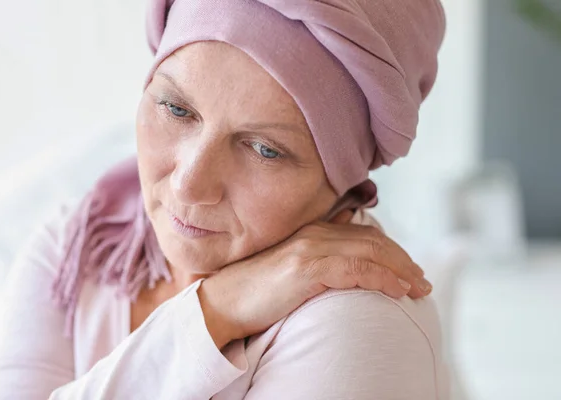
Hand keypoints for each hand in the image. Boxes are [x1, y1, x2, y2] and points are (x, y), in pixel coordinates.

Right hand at [198, 210, 431, 348]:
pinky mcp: (306, 268)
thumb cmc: (258, 292)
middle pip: (372, 240)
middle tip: (423, 282)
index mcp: (313, 232)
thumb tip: (346, 251)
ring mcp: (310, 248)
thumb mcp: (294, 270)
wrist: (224, 303)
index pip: (364, 235)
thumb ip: (320, 256)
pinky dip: (382, 278)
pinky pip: (355, 269)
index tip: (410, 271)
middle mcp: (314, 234)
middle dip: (403, 261)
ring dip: (400, 270)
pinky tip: (397, 291)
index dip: (393, 251)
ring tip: (418, 289)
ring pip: (369, 252)